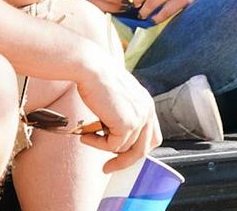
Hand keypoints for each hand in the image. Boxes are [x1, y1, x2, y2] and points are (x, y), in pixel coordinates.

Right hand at [75, 56, 161, 171]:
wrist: (91, 68)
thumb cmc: (97, 78)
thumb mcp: (116, 96)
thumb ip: (122, 113)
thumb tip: (115, 136)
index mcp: (146, 103)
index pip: (151, 137)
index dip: (137, 149)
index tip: (120, 155)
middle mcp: (147, 110)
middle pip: (142, 149)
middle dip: (124, 161)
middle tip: (108, 167)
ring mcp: (139, 118)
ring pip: (124, 149)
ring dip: (103, 147)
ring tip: (86, 136)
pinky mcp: (127, 124)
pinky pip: (112, 146)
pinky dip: (97, 144)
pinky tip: (85, 135)